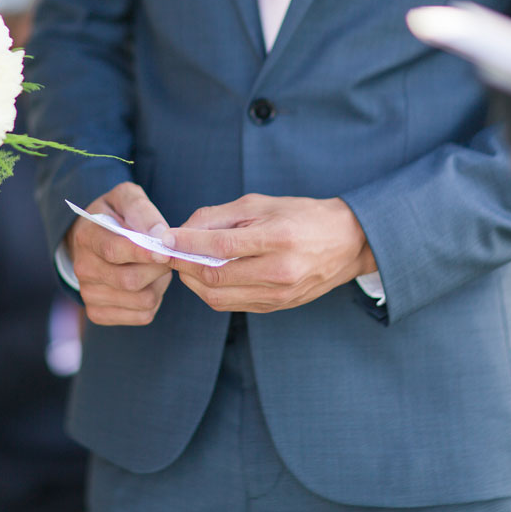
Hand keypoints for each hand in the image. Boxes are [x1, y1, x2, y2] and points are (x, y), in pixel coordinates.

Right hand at [65, 182, 171, 325]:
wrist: (93, 241)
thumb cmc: (115, 216)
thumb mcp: (125, 198)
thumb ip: (141, 209)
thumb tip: (159, 235)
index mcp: (86, 236)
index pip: (113, 250)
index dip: (141, 253)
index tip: (165, 251)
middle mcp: (83, 268)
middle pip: (129, 280)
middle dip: (158, 269)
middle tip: (168, 256)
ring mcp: (89, 293)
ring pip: (142, 300)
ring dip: (159, 284)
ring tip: (156, 268)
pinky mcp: (99, 313)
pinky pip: (142, 315)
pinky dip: (155, 300)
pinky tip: (148, 284)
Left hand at [161, 194, 375, 312]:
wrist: (347, 243)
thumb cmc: (301, 216)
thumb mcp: (261, 204)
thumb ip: (219, 216)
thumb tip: (181, 230)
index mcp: (277, 238)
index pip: (220, 246)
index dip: (186, 244)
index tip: (163, 239)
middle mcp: (279, 271)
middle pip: (215, 277)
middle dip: (183, 265)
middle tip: (168, 253)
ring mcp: (279, 294)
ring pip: (218, 297)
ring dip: (193, 282)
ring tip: (185, 264)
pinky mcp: (276, 307)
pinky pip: (231, 305)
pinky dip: (211, 292)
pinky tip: (205, 276)